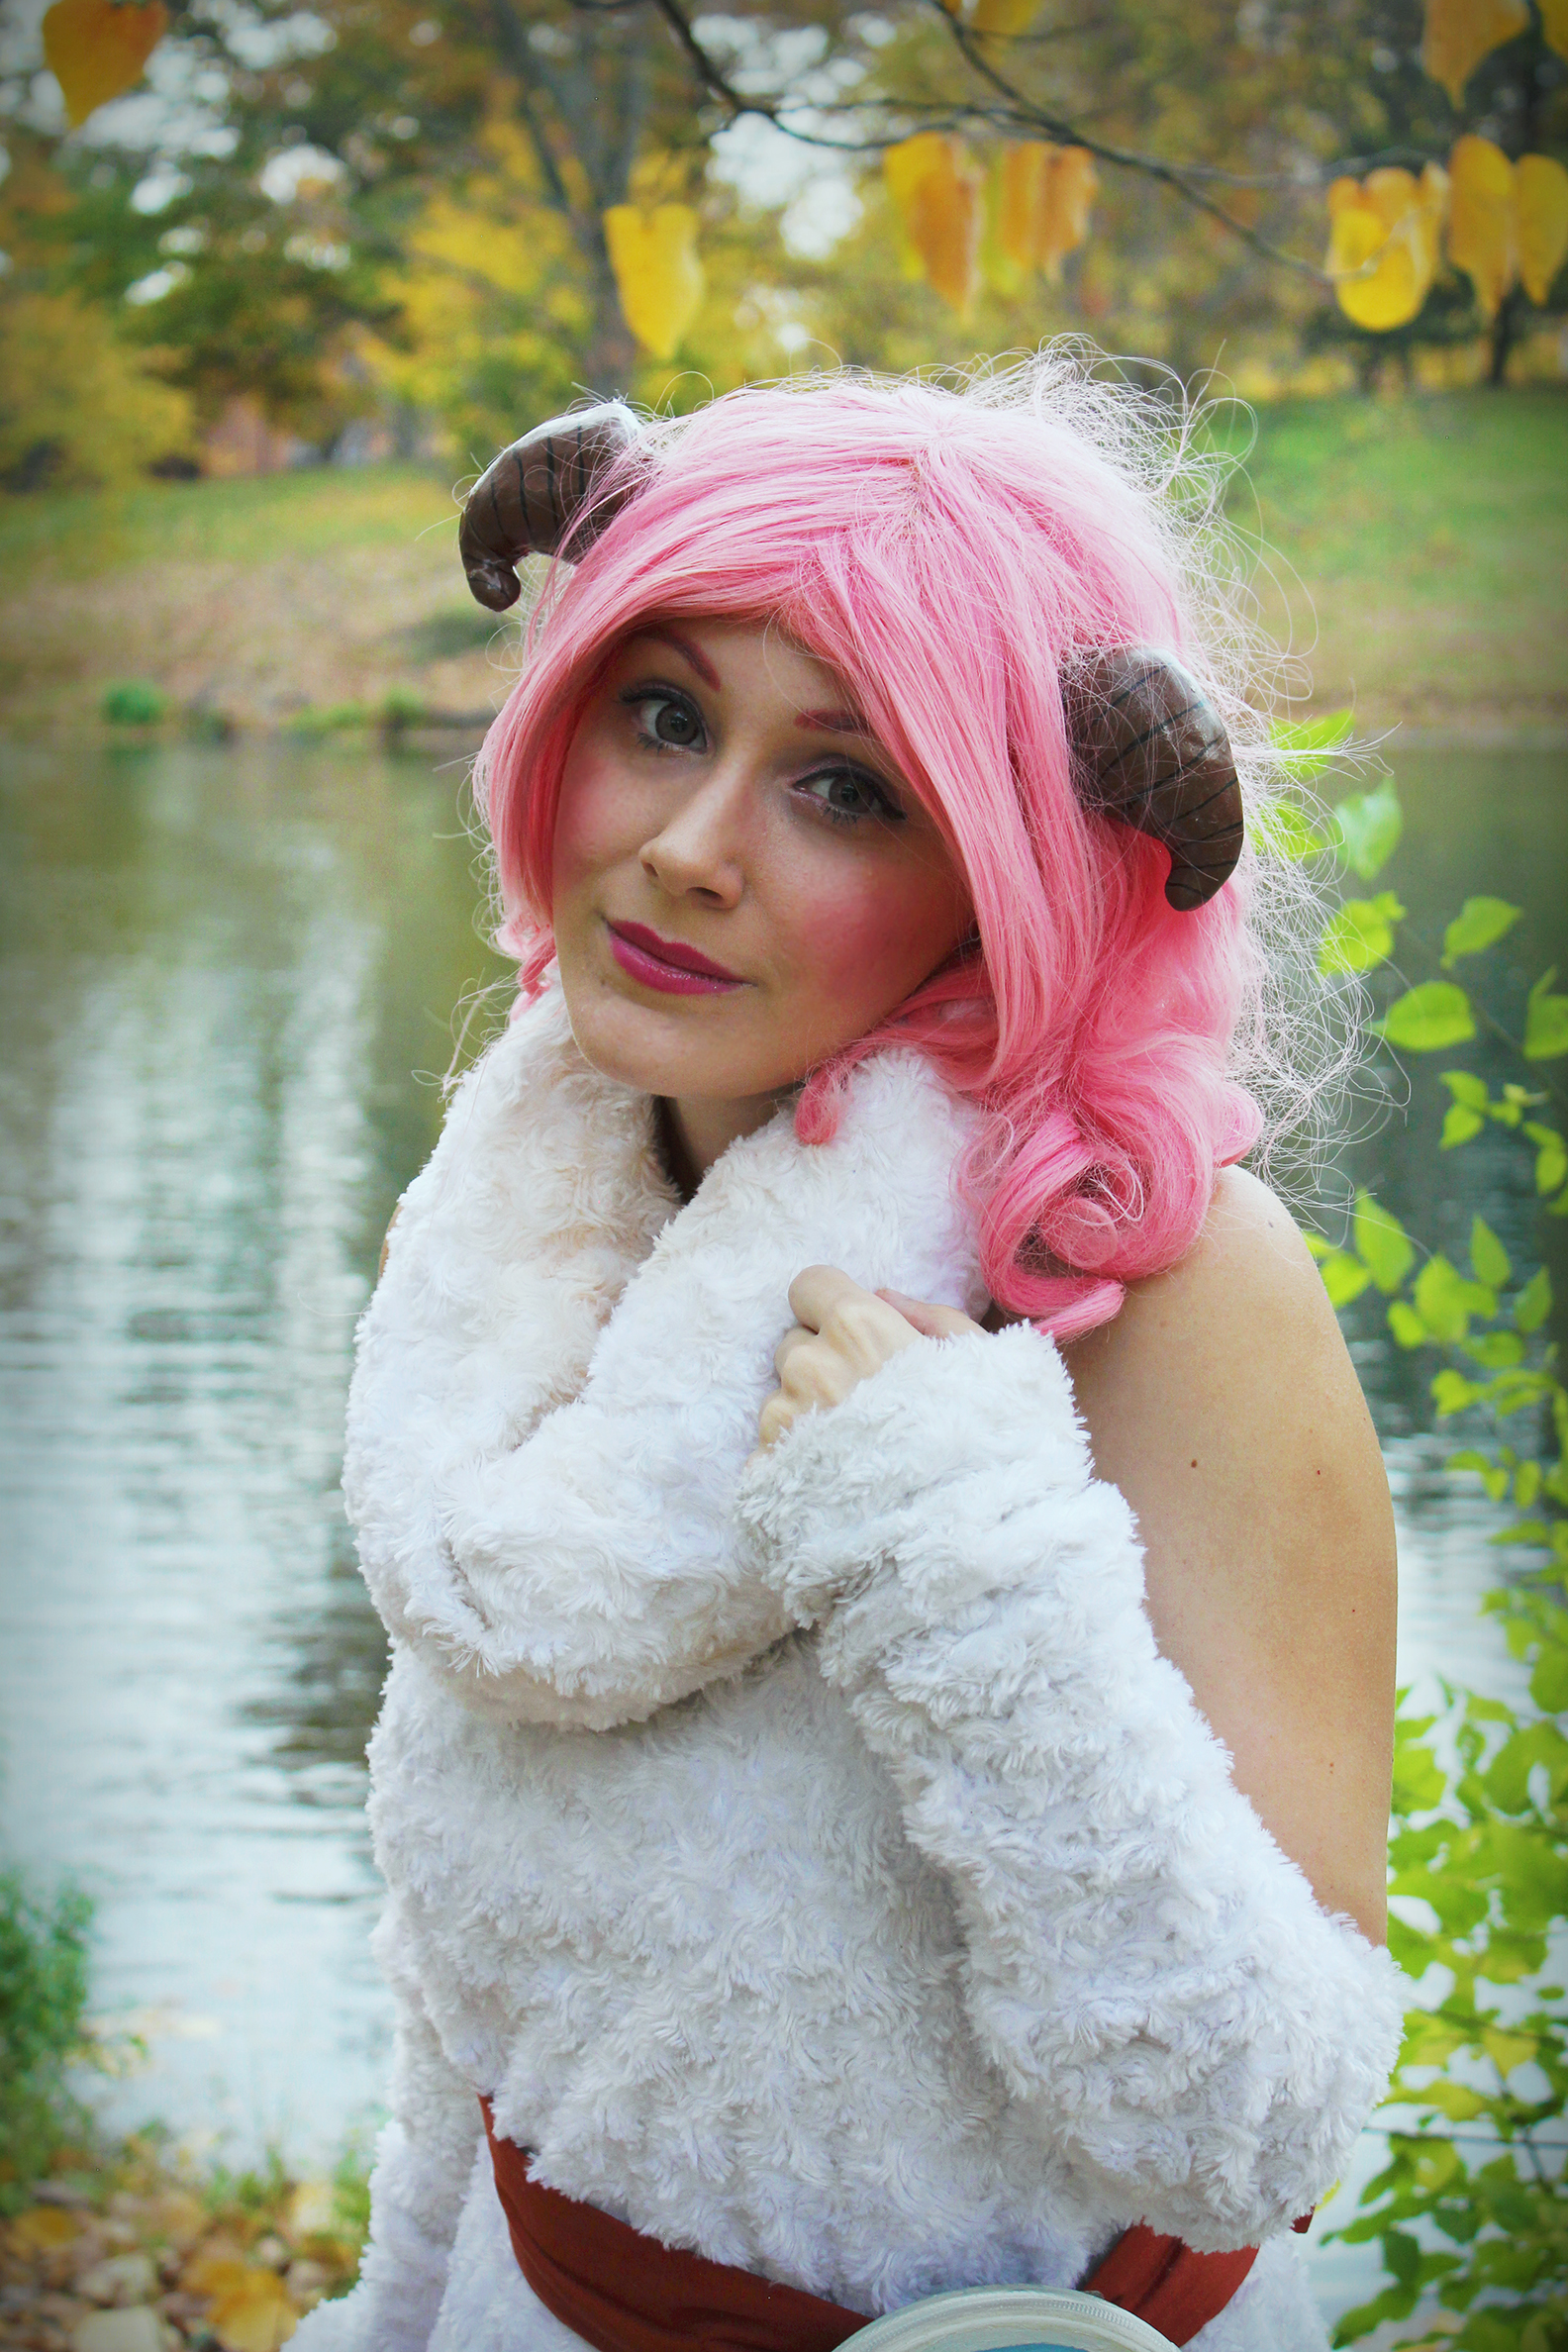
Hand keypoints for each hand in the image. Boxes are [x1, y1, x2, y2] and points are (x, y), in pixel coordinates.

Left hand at [753, 1264, 987, 1457]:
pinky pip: (770, 1448)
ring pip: (781, 1398)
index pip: (808, 1286)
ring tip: (858, 1448)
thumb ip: (927, 1315)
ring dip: (808, 1413)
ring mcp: (785, 1418)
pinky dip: (795, 1460)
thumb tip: (882, 1296)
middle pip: (794, 1344)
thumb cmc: (980, 1437)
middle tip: (868, 1400)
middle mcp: (811, 1364)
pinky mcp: (771, 1467)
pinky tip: (838, 1478)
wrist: (962, 1526)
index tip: (853, 1333)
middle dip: (823, 1362)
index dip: (830, 1306)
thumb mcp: (977, 1358)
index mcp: (857, 1327)